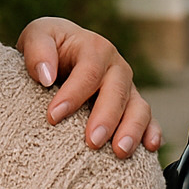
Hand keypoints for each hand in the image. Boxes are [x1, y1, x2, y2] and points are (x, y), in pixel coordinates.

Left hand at [17, 16, 160, 157]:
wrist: (61, 51)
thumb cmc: (48, 46)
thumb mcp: (36, 36)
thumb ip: (37, 49)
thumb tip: (46, 76)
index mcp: (95, 48)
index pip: (88, 73)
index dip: (73, 95)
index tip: (53, 117)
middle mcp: (116, 67)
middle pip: (117, 92)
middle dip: (106, 118)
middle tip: (92, 142)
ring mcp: (127, 87)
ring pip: (138, 107)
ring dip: (132, 130)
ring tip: (120, 152)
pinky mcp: (133, 106)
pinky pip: (149, 119)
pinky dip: (152, 132)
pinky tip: (149, 147)